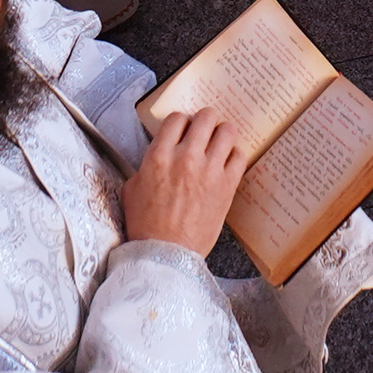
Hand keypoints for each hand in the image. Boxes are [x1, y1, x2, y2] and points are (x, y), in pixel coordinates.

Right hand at [122, 108, 246, 257]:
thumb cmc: (145, 225)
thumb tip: (161, 152)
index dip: (181, 123)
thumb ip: (147, 164)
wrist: (165, 255)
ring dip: (222, 135)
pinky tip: (226, 163)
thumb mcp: (133, 189)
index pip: (177, 118)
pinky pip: (239, 156)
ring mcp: (209, 170)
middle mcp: (186, 158)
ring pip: (227, 131)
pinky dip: (234, 156)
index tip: (183, 131)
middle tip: (203, 133)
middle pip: (206, 117)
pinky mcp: (227, 185)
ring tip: (218, 145)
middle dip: (205, 122)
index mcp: (159, 157)